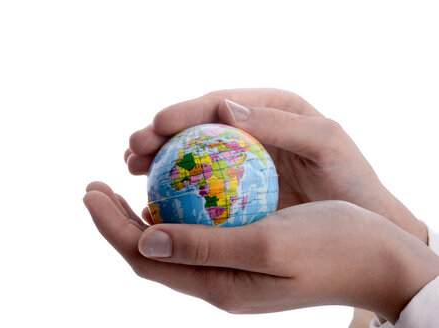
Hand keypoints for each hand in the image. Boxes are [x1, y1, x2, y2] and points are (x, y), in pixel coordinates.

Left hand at [84, 181, 438, 323]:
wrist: (380, 260)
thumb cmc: (333, 246)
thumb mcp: (268, 244)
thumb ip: (204, 247)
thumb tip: (145, 241)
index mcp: (218, 285)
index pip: (144, 257)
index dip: (110, 226)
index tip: (89, 189)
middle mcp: (216, 283)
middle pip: (148, 253)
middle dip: (114, 221)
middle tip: (92, 184)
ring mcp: (229, 272)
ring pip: (167, 246)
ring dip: (138, 217)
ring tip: (121, 185)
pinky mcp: (243, 256)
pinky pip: (193, 238)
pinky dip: (171, 216)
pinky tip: (168, 194)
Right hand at [125, 89, 427, 242]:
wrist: (362, 220)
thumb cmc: (349, 179)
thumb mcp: (324, 143)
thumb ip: (281, 123)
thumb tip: (225, 105)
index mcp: (269, 107)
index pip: (217, 102)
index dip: (184, 110)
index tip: (157, 124)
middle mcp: (248, 129)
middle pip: (195, 125)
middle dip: (159, 133)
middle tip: (132, 147)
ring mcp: (238, 159)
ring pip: (189, 153)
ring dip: (157, 158)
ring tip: (131, 167)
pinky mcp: (233, 186)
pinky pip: (197, 182)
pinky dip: (173, 185)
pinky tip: (152, 194)